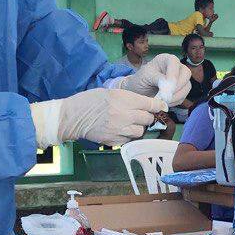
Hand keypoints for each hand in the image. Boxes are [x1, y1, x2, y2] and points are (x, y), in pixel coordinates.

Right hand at [31, 87, 163, 148]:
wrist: (73, 116)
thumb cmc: (91, 101)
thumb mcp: (111, 93)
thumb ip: (130, 99)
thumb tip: (149, 105)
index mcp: (123, 99)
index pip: (150, 104)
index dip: (158, 106)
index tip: (161, 107)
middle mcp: (123, 114)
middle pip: (147, 119)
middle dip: (146, 117)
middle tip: (139, 115)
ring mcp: (119, 129)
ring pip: (140, 131)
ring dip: (138, 128)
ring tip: (128, 123)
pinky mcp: (114, 141)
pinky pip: (130, 140)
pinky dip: (128, 136)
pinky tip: (120, 130)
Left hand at [121, 53, 191, 105]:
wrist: (139, 91)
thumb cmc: (141, 80)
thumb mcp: (145, 76)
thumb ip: (157, 78)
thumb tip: (168, 84)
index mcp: (166, 59)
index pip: (175, 62)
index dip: (173, 74)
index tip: (168, 87)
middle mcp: (176, 67)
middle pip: (186, 73)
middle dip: (177, 86)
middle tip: (166, 96)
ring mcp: (180, 79)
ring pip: (187, 86)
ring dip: (176, 96)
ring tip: (163, 101)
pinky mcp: (181, 91)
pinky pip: (183, 97)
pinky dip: (174, 102)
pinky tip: (164, 103)